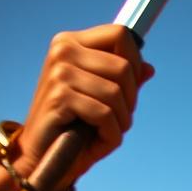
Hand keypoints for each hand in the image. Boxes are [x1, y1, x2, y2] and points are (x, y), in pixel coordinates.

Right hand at [15, 25, 153, 190]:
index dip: (135, 63)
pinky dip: (110, 136)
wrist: (42, 156)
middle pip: (125, 68)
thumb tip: (149, 68)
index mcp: (72, 42)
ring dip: (121, 122)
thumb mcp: (103, 101)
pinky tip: (97, 141)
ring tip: (104, 132)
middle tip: (115, 120)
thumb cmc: (74, 128)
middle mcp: (63, 50)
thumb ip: (124, 82)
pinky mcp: (59, 96)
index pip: (120, 34)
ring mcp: (60, 72)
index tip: (129, 91)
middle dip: (130, 101)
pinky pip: (105, 115)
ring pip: (117, 94)